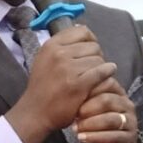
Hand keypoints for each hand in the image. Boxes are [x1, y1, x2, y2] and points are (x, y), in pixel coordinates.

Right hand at [7, 26, 115, 142]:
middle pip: (93, 46)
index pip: (81, 31)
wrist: (35, 112)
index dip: (90, 40)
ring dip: (101, 67)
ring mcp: (68, 69)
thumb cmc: (43, 87)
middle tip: (92, 67)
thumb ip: (62, 45)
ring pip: (98, 59)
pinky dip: (108, 73)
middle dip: (96, 56)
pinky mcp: (78, 85)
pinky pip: (101, 72)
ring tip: (96, 76)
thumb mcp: (45, 59)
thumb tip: (84, 30)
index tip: (89, 51)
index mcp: (51, 45)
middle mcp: (58, 54)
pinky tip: (107, 76)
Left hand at [74, 77, 142, 142]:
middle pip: (108, 100)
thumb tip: (66, 91)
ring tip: (75, 128)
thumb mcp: (93, 110)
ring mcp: (130, 122)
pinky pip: (113, 136)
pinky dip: (95, 137)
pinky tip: (82, 138)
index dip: (89, 89)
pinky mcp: (129, 139)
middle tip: (74, 114)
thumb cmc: (101, 127)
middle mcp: (127, 106)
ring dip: (90, 123)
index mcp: (119, 94)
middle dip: (88, 107)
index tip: (73, 96)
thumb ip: (86, 99)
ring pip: (110, 119)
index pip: (107, 83)